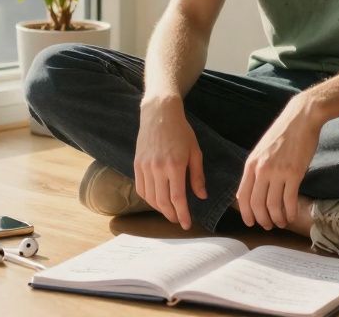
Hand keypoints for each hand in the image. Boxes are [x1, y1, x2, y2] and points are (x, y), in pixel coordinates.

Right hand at [135, 96, 207, 229]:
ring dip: (160, 209)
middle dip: (171, 214)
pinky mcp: (137, 164)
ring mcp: (145, 167)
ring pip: (150, 198)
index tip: (186, 224)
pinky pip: (141, 188)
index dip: (182, 214)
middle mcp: (158, 168)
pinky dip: (148, 198)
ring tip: (169, 211)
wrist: (159, 114)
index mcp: (175, 165)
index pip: (177, 198)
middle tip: (178, 220)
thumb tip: (201, 196)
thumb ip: (197, 176)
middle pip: (162, 201)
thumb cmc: (181, 132)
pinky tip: (157, 200)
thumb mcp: (195, 152)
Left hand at [236, 95, 323, 229]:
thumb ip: (257, 169)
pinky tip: (291, 215)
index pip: (242, 196)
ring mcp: (278, 172)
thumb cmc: (282, 134)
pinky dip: (289, 212)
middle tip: (268, 226)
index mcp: (251, 164)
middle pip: (256, 204)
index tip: (251, 222)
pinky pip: (289, 200)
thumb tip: (254, 190)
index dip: (246, 213)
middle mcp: (262, 169)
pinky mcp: (294, 173)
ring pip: (273, 205)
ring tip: (281, 222)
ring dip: (277, 219)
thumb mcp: (262, 150)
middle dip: (262, 220)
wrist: (301, 119)